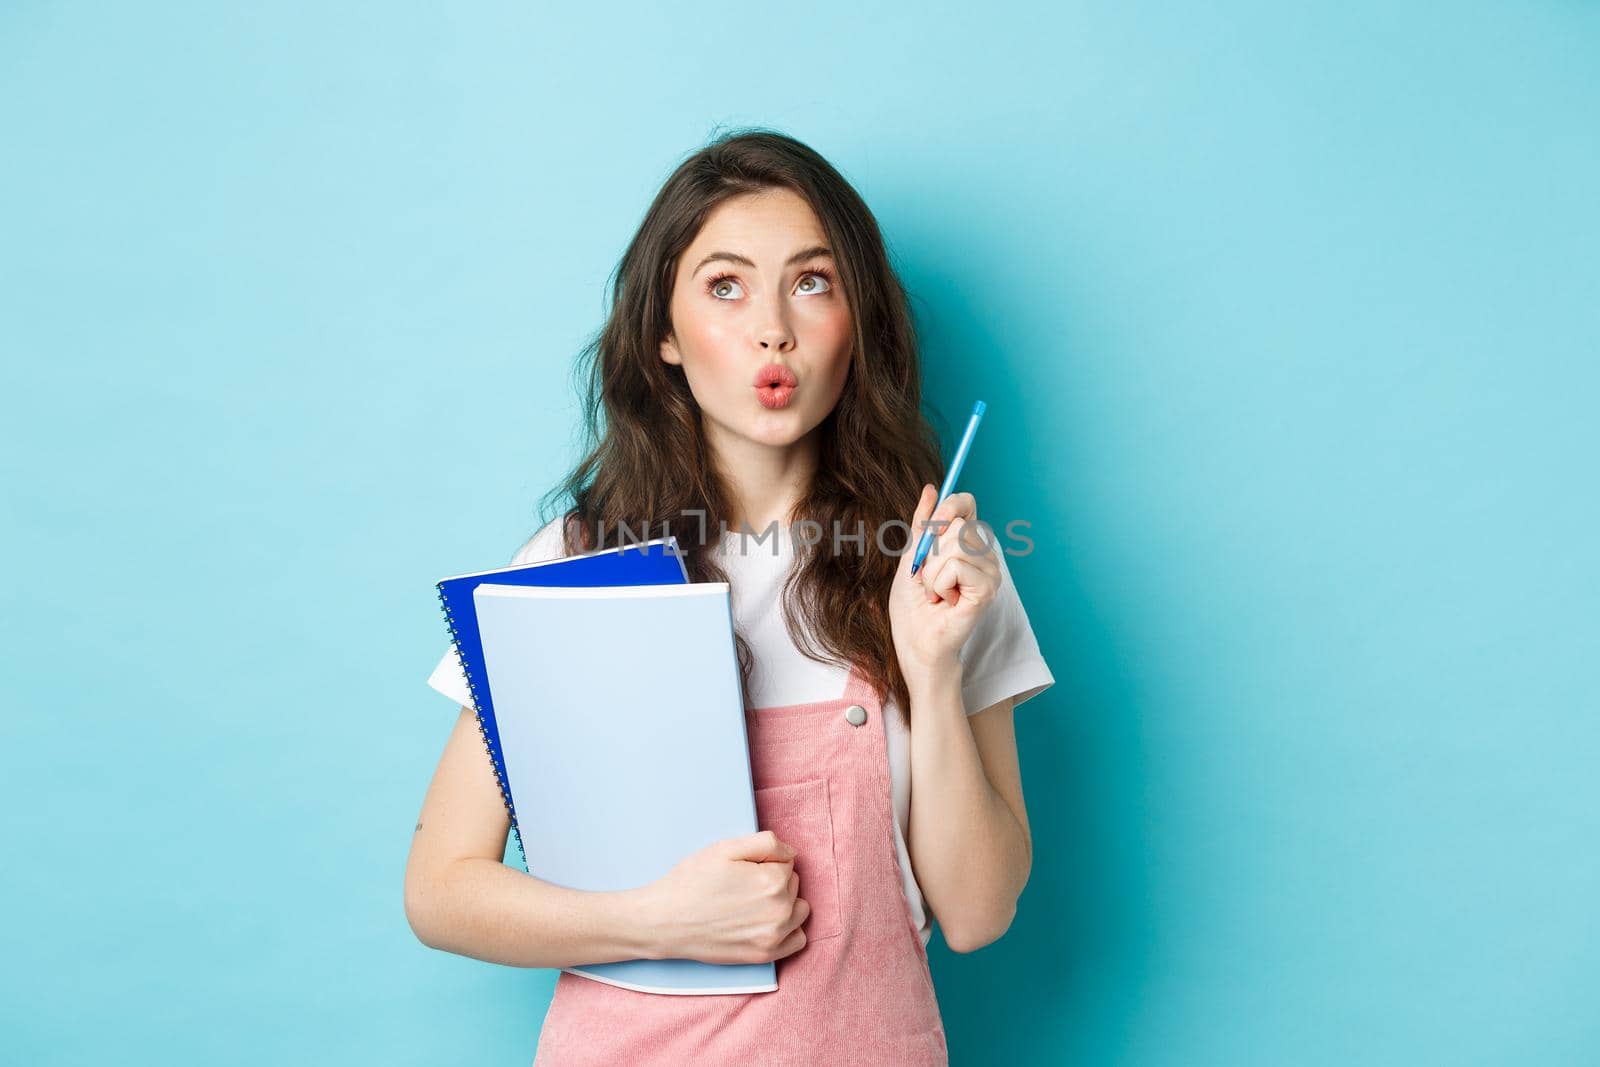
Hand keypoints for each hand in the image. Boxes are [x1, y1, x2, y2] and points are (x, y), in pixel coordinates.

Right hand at [640, 830, 810, 963]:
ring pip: (799, 910)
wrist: (665, 921)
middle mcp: (780, 911)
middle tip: (742, 885)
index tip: (743, 869)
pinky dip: (788, 930)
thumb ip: (767, 843)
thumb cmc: (692, 881)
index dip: (765, 861)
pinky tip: (765, 923)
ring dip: (785, 904)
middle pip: (793, 884)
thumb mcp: (726, 847)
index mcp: (773, 881)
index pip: (788, 862)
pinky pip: (798, 940)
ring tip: (754, 903)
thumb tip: (792, 854)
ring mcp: (774, 936)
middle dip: (774, 880)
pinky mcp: (765, 955)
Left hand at [888, 484, 1001, 678]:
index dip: (948, 506)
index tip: (932, 528)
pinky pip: (956, 565)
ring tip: (935, 592)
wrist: (915, 643)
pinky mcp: (988, 588)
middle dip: (930, 552)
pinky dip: (939, 583)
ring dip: (931, 572)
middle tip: (928, 579)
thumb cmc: (913, 606)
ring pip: (955, 544)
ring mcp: (990, 570)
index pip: (966, 503)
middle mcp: (984, 553)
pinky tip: (944, 601)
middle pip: (957, 523)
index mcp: (966, 543)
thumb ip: (922, 525)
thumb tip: (931, 488)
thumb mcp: (911, 557)